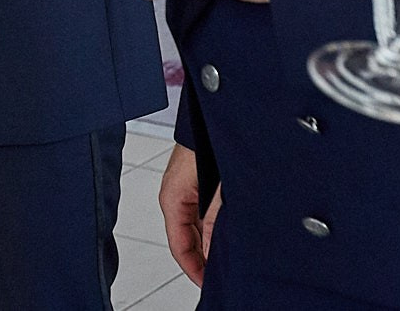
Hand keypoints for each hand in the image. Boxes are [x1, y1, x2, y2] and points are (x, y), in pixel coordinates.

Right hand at [159, 143, 217, 286]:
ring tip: (227, 258)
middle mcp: (176, 196)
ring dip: (209, 243)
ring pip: (195, 228)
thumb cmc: (206, 140)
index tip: (206, 284)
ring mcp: (186, 190)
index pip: (178, 245)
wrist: (209, 116)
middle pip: (186, 239)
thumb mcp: (215, 187)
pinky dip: (213, 228)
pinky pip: (202, 214)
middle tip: (219, 276)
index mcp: (172, 198)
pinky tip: (227, 234)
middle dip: (202, 259)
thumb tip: (210, 250)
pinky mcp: (197, 184)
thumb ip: (213, 219)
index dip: (193, 268)